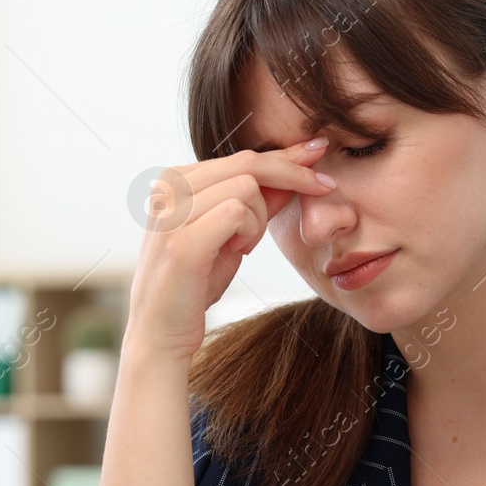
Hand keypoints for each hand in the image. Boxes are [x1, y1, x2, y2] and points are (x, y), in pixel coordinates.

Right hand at [126, 140, 336, 360]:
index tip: (319, 152)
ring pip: (246, 187)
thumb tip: (296, 172)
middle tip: (326, 187)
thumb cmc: (194, 284)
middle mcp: (166, 188)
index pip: (241, 157)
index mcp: (173, 180)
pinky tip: (238, 251)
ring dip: (260, 219)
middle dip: (294, 173)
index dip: (285, 156)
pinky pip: (238, 212)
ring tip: (242, 246)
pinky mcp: (181, 240)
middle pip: (247, 162)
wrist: (160, 332)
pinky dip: (249, 231)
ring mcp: (170, 213)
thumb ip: (256, 203)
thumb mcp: (231, 235)